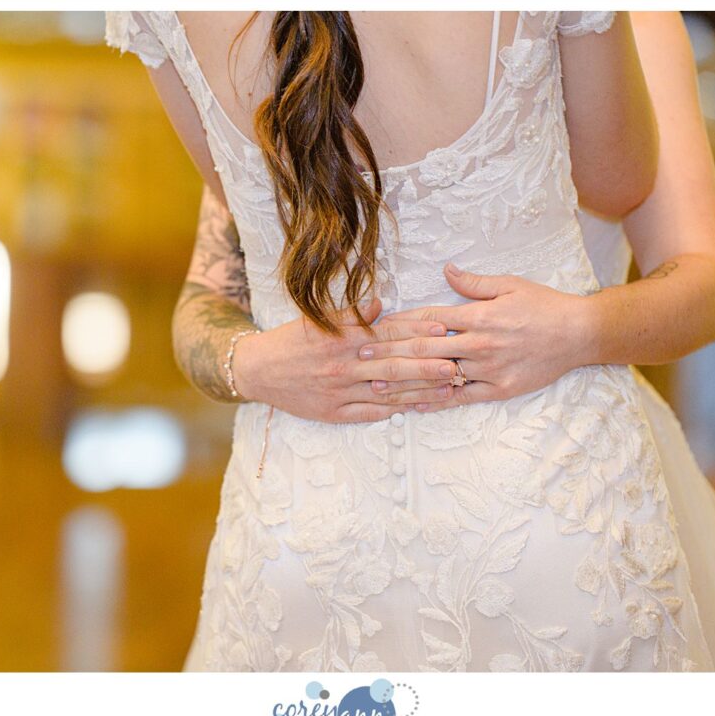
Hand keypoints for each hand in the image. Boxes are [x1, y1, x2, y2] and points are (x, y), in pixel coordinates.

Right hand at [232, 297, 460, 422]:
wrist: (257, 370)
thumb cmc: (291, 341)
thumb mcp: (316, 320)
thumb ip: (350, 314)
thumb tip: (379, 303)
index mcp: (341, 339)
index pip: (386, 334)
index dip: (416, 331)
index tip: (443, 329)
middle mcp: (343, 366)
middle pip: (393, 365)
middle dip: (427, 365)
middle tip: (457, 363)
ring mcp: (340, 391)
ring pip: (387, 391)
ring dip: (420, 390)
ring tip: (448, 389)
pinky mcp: (335, 412)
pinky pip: (369, 412)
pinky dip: (394, 410)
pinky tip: (416, 408)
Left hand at [364, 263, 593, 411]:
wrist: (578, 334)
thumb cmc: (544, 305)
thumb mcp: (509, 285)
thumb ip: (474, 282)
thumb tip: (446, 270)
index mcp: (478, 316)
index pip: (428, 319)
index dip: (398, 324)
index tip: (373, 328)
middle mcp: (479, 344)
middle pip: (424, 349)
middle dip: (389, 353)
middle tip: (360, 357)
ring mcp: (488, 370)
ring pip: (438, 377)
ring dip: (404, 382)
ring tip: (375, 387)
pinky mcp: (499, 390)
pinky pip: (461, 398)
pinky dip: (436, 401)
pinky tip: (413, 405)